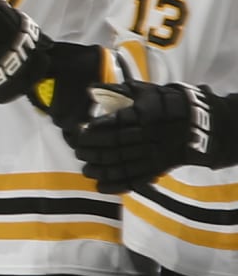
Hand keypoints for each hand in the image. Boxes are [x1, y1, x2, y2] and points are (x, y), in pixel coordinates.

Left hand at [70, 82, 221, 192]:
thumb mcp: (143, 91)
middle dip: (92, 149)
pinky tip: (100, 186)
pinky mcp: (157, 167)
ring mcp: (153, 153)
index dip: (97, 127)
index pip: (116, 121)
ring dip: (100, 169)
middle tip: (78, 151)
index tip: (82, 129)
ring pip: (122, 164)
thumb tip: (91, 89)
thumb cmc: (163, 104)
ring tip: (86, 169)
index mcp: (145, 113)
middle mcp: (148, 134)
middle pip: (114, 144)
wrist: (197, 122)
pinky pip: (135, 179)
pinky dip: (116, 185)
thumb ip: (117, 91)